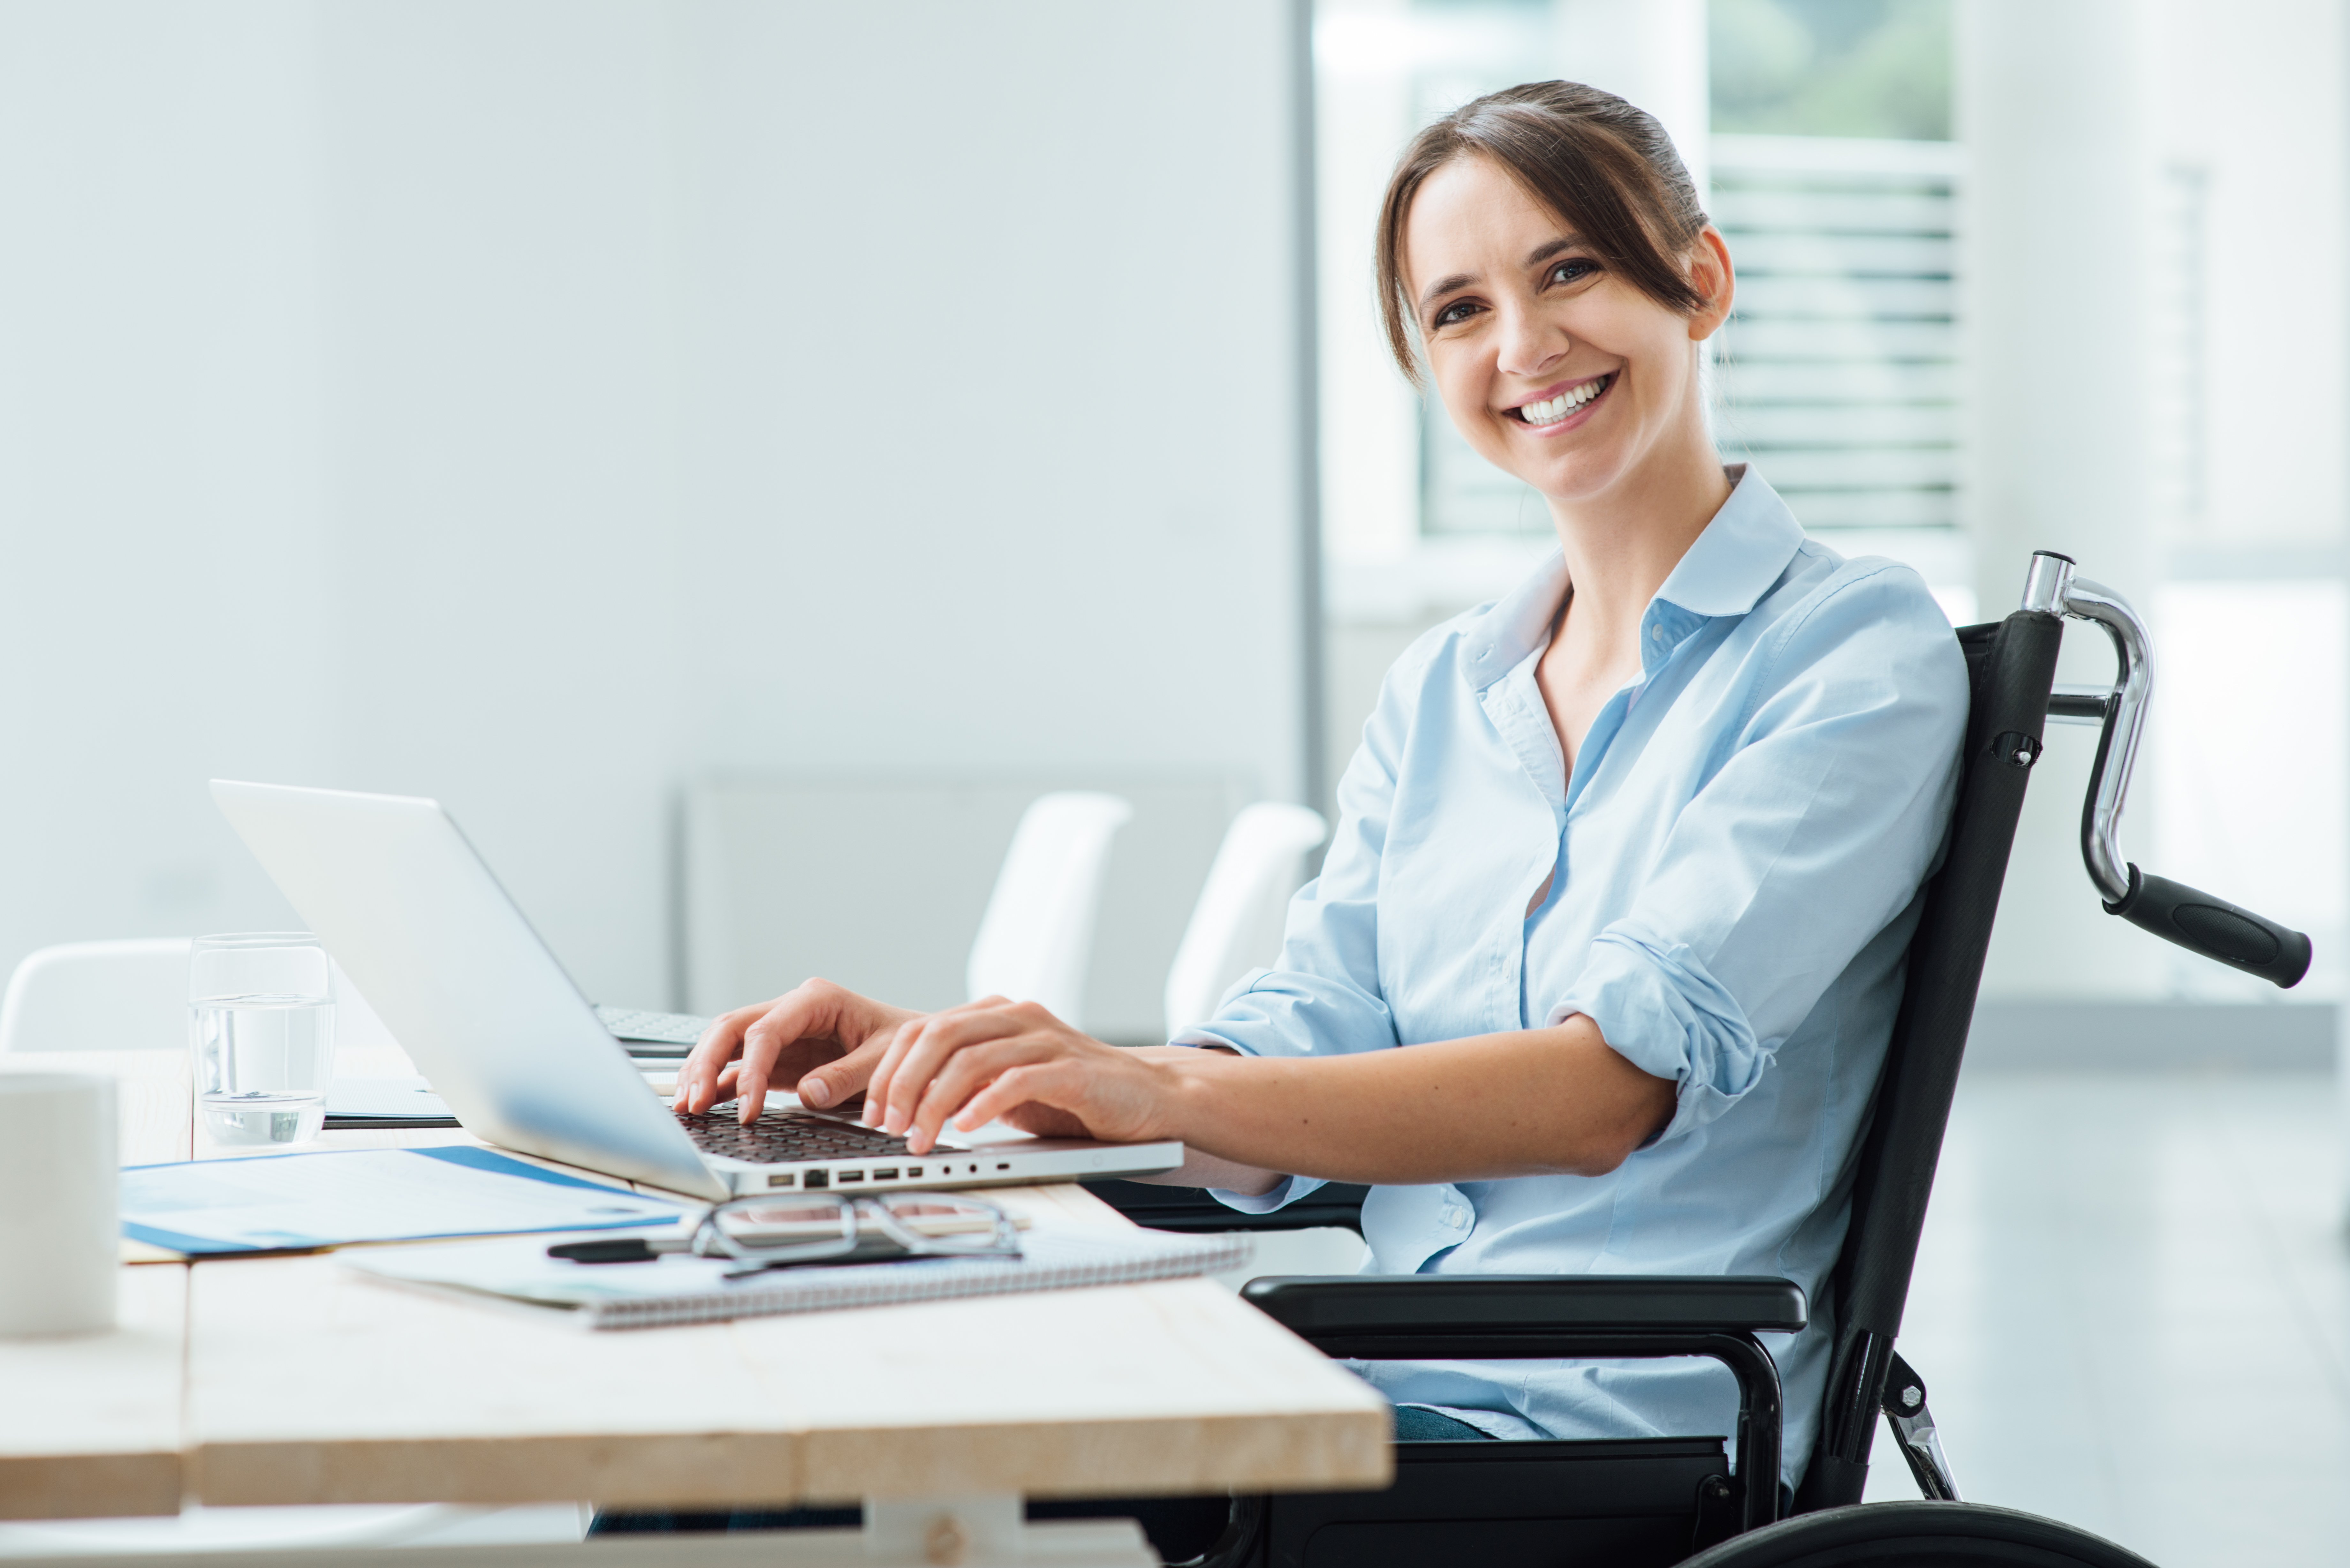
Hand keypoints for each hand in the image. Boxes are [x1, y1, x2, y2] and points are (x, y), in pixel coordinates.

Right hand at [672, 979, 922, 1123]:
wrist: (919, 1052)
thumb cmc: (906, 1048)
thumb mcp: (885, 1060)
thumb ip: (847, 1076)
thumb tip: (808, 1093)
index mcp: (817, 1000)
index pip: (767, 1030)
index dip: (751, 1070)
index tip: (748, 1109)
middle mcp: (792, 1011)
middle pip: (732, 1028)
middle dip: (707, 1063)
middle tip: (693, 1103)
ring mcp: (781, 1034)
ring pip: (727, 1044)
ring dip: (703, 1072)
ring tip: (687, 1107)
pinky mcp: (779, 1059)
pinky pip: (738, 1067)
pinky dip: (719, 1086)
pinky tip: (702, 1107)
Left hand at [862, 996, 1184, 1154]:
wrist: (1146, 1097)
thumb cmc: (1073, 1095)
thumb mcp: (1006, 1083)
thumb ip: (965, 1080)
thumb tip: (904, 1103)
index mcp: (996, 1014)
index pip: (922, 1029)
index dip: (889, 1071)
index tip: (873, 1112)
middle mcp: (1018, 1017)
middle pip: (937, 1035)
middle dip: (902, 1084)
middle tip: (889, 1127)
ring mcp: (1046, 1039)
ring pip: (970, 1058)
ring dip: (934, 1103)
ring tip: (920, 1137)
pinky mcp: (1072, 1069)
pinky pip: (1016, 1080)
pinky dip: (984, 1104)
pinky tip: (967, 1128)